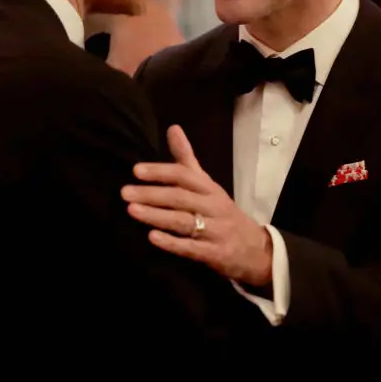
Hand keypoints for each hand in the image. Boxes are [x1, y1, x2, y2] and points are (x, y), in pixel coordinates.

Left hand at [122, 125, 272, 286]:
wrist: (256, 250)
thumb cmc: (223, 214)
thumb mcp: (207, 185)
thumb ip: (187, 159)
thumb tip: (172, 128)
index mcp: (210, 189)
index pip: (184, 175)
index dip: (160, 172)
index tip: (136, 171)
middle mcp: (214, 206)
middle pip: (181, 197)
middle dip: (152, 194)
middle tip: (125, 193)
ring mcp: (216, 230)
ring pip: (184, 221)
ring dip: (157, 216)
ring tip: (132, 211)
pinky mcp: (215, 253)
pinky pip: (192, 247)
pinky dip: (172, 243)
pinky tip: (152, 238)